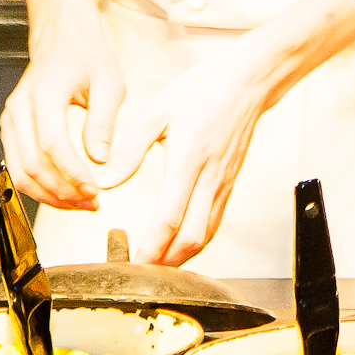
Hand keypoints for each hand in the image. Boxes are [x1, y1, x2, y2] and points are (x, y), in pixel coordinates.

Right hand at [2, 0, 125, 209]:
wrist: (62, 40)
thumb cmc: (87, 57)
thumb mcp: (109, 82)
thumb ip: (103, 122)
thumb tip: (99, 160)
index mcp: (45, 92)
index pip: (52, 144)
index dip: (72, 172)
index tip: (95, 189)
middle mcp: (20, 108)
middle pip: (33, 164)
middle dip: (63, 191)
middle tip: (92, 203)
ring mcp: (10, 121)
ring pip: (20, 172)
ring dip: (49, 195)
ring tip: (81, 204)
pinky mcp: (11, 131)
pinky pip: (19, 167)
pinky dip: (40, 187)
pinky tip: (65, 194)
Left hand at [101, 46, 287, 267]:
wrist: (248, 81)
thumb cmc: (203, 90)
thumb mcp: (157, 111)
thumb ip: (129, 149)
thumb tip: (106, 182)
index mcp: (188, 160)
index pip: (170, 218)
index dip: (152, 247)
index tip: (134, 263)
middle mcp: (209, 178)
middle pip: (191, 238)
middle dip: (166, 262)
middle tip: (141, 273)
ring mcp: (222, 183)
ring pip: (205, 234)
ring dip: (182, 256)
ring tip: (157, 265)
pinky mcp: (228, 182)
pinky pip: (213, 221)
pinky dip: (196, 239)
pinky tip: (179, 243)